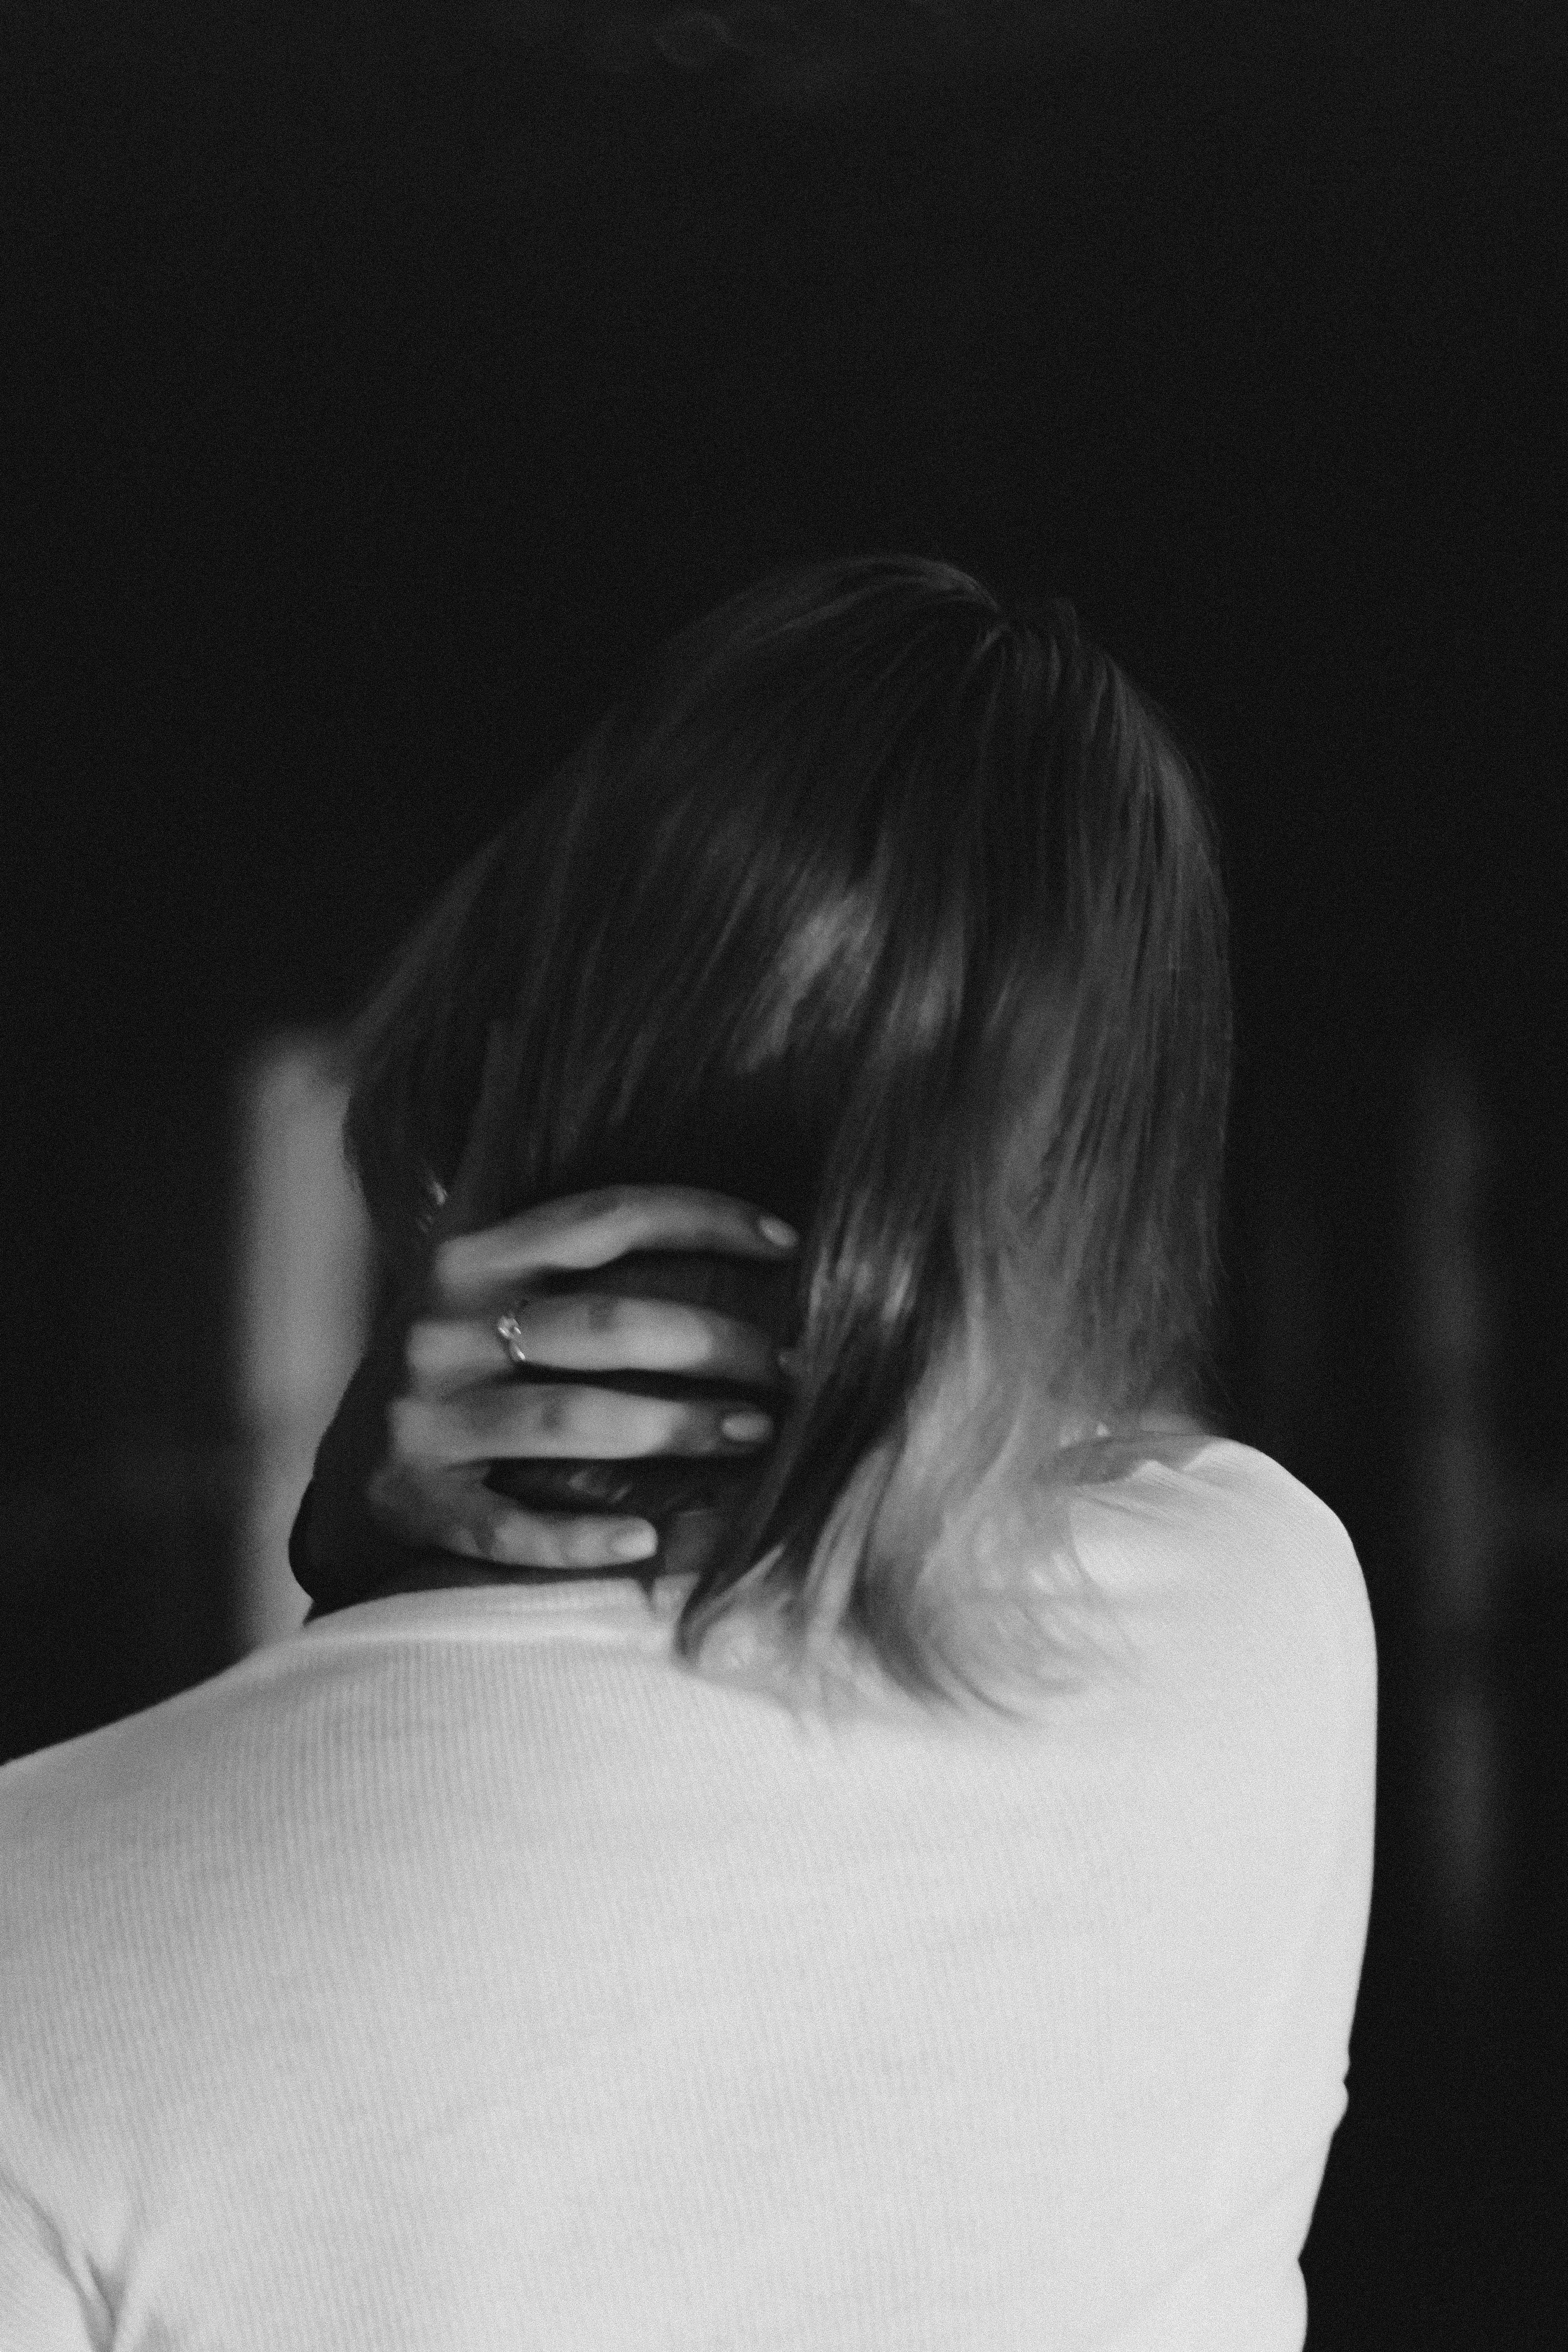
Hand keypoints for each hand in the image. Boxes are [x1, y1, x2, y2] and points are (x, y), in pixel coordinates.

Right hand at [295, 1185, 802, 1588]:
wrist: (347, 1468)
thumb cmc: (463, 1369)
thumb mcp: (491, 1291)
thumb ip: (577, 1260)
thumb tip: (740, 1236)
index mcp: (470, 1257)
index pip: (605, 1217)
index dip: (704, 1220)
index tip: (789, 1243)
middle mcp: (441, 1330)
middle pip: (605, 1325)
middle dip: (714, 1343)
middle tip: (795, 1368)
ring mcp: (422, 1419)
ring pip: (570, 1422)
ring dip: (675, 1429)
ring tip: (758, 1434)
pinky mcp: (413, 1503)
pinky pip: (509, 1528)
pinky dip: (581, 1537)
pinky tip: (649, 1539)